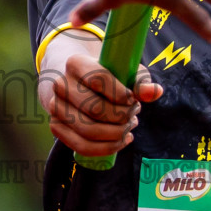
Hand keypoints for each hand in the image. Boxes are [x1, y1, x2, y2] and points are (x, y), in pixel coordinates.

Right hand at [39, 52, 161, 155]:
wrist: (77, 83)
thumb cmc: (107, 77)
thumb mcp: (124, 72)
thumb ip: (140, 81)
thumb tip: (155, 92)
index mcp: (75, 63)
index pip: (98, 79)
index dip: (121, 94)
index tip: (133, 99)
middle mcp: (60, 84)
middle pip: (95, 109)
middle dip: (121, 116)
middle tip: (134, 114)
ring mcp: (55, 107)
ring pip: (89, 130)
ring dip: (116, 134)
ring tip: (130, 127)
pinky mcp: (56, 126)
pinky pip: (82, 146)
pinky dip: (107, 147)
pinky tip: (122, 140)